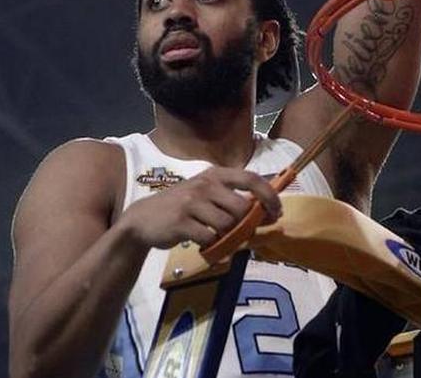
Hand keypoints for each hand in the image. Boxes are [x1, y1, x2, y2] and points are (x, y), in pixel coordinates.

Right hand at [119, 166, 281, 249]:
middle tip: (244, 233)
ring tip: (217, 236)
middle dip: (247, 223)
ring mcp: (192, 203)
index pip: (251, 178)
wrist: (143, 219)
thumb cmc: (181, 206)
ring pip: (227, 224)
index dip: (269, 195)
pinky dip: (211, 245)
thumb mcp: (205, 192)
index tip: (277, 211)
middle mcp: (205, 185)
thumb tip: (265, 210)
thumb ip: (231, 197)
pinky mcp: (182, 222)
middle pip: (242, 207)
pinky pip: (210, 238)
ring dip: (228, 236)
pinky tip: (202, 243)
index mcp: (215, 174)